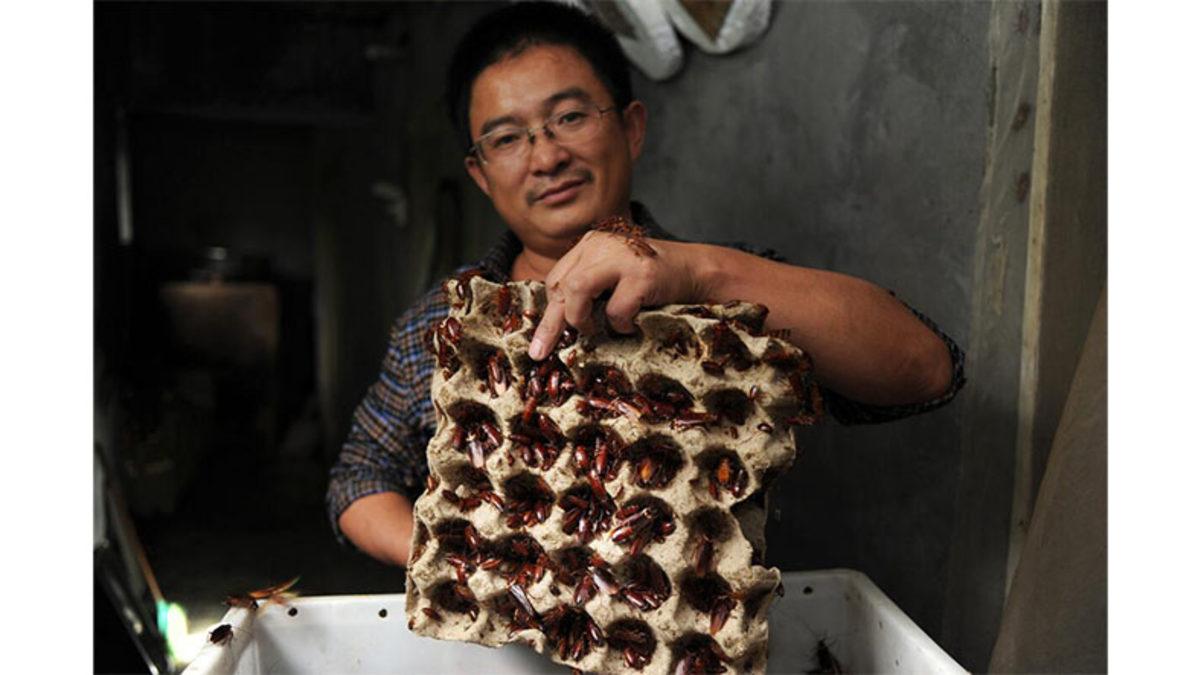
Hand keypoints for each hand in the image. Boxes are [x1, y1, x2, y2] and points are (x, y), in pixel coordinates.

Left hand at [528, 231, 704, 359]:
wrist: (695, 270)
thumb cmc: (651, 281)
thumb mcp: (612, 278)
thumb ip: (586, 290)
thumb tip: (552, 328)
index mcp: (590, 245)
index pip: (556, 279)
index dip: (547, 312)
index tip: (541, 341)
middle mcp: (601, 244)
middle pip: (560, 286)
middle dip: (552, 324)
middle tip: (543, 352)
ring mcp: (622, 257)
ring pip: (576, 290)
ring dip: (580, 318)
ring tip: (595, 330)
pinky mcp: (642, 274)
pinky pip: (615, 309)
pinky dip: (620, 324)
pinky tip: (631, 325)